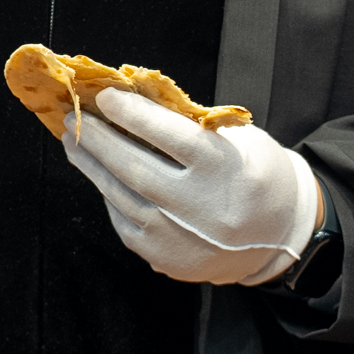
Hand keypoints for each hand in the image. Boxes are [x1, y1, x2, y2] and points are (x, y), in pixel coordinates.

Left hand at [64, 89, 319, 286]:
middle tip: (72, 117)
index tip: (104, 95)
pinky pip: (124, 222)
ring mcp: (180, 238)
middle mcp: (199, 207)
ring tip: (73, 142)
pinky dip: (109, 196)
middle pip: (135, 167)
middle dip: (98, 140)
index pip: (169, 135)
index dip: (132, 113)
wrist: (281, 236)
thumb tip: (133, 103)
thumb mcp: (239, 140)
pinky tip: (100, 176)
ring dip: (92, 166)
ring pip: (121, 196)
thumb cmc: (258, 175)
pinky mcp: (166, 258)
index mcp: (224, 169)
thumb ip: (190, 125)